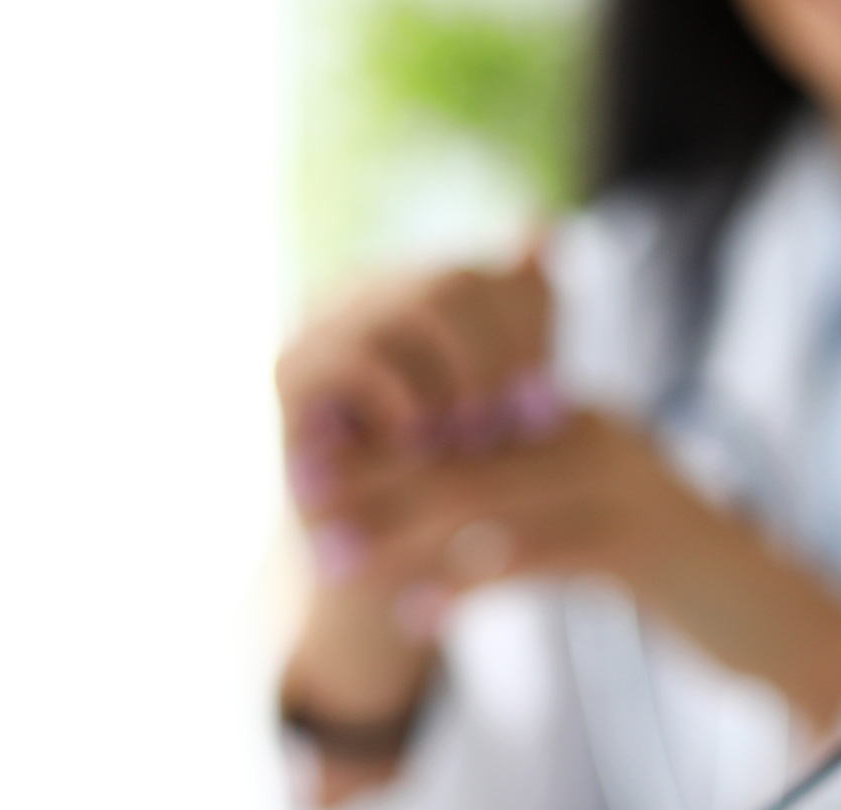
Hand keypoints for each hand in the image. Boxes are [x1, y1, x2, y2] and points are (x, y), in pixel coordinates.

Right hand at [276, 248, 552, 457]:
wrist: (367, 554)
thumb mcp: (502, 399)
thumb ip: (521, 317)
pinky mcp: (291, 373)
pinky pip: (358, 356)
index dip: (529, 332)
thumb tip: (545, 226)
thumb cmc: (443, 476)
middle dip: (500, 358)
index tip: (549, 401)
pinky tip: (422, 442)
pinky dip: (404, 401)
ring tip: (475, 437)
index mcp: (412, 291)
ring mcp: (322, 325)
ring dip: (462, 380)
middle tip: (519, 425)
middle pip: (455, 283)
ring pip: (416, 309)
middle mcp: (362, 293)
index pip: (485, 275)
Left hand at [286, 404, 840, 802]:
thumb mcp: (603, 527)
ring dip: (398, 532)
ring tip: (335, 563)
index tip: (313, 470)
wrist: (783, 621)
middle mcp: (598, 437)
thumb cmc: (687, 585)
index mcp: (582, 423)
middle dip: (374, 482)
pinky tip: (421, 611)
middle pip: (461, 450)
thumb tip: (446, 521)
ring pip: (485, 499)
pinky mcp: (641, 548)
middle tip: (305, 514)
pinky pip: (535, 557)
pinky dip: (470, 582)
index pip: (463, 418)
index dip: (384, 445)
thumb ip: (532, 508)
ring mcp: (623, 487)